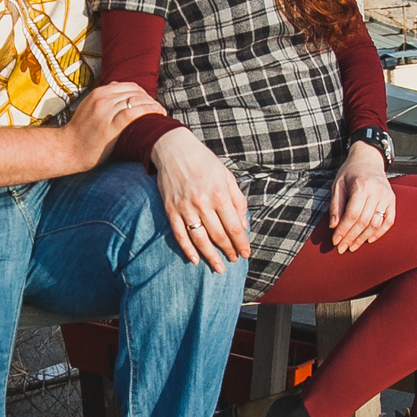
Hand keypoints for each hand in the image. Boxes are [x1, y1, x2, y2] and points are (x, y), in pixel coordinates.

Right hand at [64, 80, 164, 169]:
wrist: (66, 150)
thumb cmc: (80, 134)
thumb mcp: (89, 110)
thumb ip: (104, 101)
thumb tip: (123, 97)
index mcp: (98, 93)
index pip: (128, 86)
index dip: (143, 93)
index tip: (150, 103)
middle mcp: (102, 98)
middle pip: (135, 92)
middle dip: (150, 99)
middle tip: (159, 110)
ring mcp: (105, 111)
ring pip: (136, 100)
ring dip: (153, 106)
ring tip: (161, 114)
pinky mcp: (109, 125)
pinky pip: (133, 113)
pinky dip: (148, 111)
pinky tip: (156, 115)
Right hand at [150, 128, 251, 271]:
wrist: (174, 149)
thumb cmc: (204, 162)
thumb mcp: (227, 176)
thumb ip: (237, 200)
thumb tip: (243, 225)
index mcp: (219, 194)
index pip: (233, 226)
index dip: (241, 243)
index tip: (246, 253)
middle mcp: (202, 203)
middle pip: (218, 235)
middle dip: (228, 251)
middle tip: (234, 260)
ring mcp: (185, 207)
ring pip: (200, 239)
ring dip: (211, 256)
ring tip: (219, 267)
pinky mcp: (171, 209)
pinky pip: (180, 234)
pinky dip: (187, 249)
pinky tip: (195, 260)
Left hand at [329, 142, 395, 251]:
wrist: (368, 160)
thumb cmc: (350, 173)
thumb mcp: (337, 185)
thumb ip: (336, 205)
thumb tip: (333, 226)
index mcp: (361, 186)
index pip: (352, 215)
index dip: (343, 230)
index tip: (335, 241)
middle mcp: (377, 192)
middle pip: (364, 221)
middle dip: (351, 237)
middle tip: (342, 249)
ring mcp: (387, 196)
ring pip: (376, 224)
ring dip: (363, 238)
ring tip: (352, 246)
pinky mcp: (393, 201)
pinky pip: (389, 221)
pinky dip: (380, 233)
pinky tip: (369, 240)